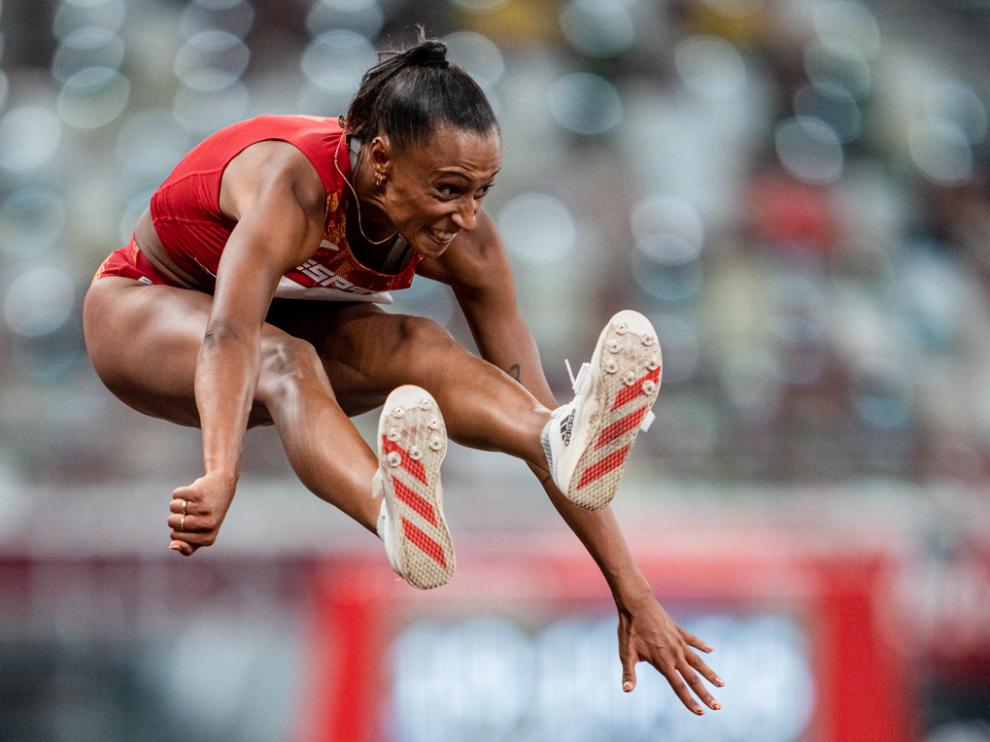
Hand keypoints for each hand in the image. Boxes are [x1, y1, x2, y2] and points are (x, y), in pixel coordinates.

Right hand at [166, 473, 236, 555]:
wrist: (222, 486)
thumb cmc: (209, 514)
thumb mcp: (201, 534)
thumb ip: (187, 547)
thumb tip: (172, 546)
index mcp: (208, 539)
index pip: (174, 537)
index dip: (179, 528)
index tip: (193, 522)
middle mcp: (208, 525)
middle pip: (172, 522)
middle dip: (177, 515)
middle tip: (194, 510)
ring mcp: (204, 509)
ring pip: (173, 507)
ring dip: (179, 502)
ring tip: (194, 501)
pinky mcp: (200, 494)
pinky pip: (176, 494)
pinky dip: (181, 492)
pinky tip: (194, 492)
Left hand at [617, 592, 724, 714]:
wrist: (636, 604)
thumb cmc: (629, 630)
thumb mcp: (626, 653)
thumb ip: (629, 673)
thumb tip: (627, 690)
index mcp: (663, 662)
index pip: (679, 687)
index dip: (690, 701)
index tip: (701, 712)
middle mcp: (675, 654)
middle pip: (693, 678)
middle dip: (706, 694)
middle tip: (718, 707)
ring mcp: (679, 642)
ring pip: (698, 661)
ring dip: (710, 674)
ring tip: (722, 684)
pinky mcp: (679, 631)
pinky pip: (694, 641)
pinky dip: (703, 646)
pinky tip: (711, 650)